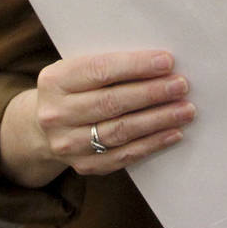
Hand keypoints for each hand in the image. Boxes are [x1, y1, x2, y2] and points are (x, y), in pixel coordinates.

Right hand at [0, 49, 194, 186]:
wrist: (42, 128)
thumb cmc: (73, 89)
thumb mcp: (77, 69)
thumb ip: (109, 66)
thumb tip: (160, 63)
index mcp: (55, 81)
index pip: (100, 71)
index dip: (136, 66)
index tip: (167, 61)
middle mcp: (56, 114)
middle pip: (112, 103)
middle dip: (152, 93)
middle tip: (181, 86)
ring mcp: (68, 143)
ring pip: (120, 131)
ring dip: (158, 120)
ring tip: (185, 110)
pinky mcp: (83, 165)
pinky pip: (123, 156)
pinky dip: (151, 144)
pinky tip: (173, 133)